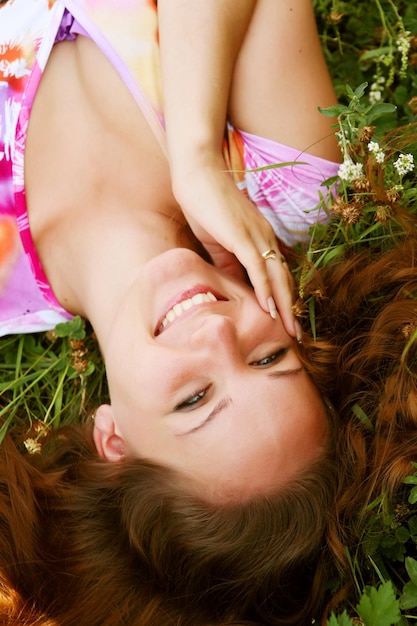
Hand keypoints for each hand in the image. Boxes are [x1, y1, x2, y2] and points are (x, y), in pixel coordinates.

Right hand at [172, 164, 297, 338]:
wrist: (196, 175)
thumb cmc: (205, 205)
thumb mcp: (218, 240)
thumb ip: (229, 262)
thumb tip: (235, 284)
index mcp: (260, 239)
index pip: (277, 274)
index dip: (284, 299)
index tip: (286, 322)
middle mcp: (265, 238)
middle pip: (284, 279)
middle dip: (292, 309)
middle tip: (296, 335)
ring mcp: (256, 236)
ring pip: (276, 276)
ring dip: (284, 305)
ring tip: (289, 330)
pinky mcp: (242, 236)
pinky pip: (258, 267)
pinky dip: (265, 289)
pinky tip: (269, 308)